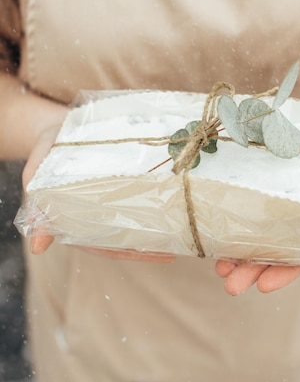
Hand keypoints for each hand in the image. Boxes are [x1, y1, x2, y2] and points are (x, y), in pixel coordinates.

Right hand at [22, 120, 173, 261]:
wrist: (52, 125)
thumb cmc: (44, 153)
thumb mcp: (35, 176)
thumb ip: (37, 209)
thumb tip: (37, 246)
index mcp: (78, 219)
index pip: (105, 246)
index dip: (129, 253)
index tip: (154, 255)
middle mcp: (98, 211)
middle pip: (125, 235)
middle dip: (150, 243)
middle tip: (176, 245)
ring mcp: (111, 195)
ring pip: (135, 215)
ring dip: (157, 222)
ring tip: (181, 225)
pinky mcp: (122, 176)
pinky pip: (138, 189)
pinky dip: (154, 193)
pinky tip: (174, 193)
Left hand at [216, 152, 299, 295]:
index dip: (283, 273)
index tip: (263, 285)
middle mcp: (299, 224)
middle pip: (273, 254)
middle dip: (250, 270)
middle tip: (230, 283)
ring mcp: (281, 209)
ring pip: (256, 237)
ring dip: (236, 255)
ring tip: (219, 266)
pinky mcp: (267, 189)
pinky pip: (248, 210)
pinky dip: (232, 223)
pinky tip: (217, 233)